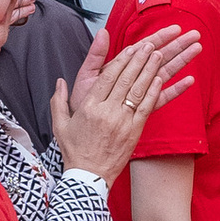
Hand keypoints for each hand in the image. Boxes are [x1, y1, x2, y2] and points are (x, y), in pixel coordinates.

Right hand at [54, 25, 194, 184]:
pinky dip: (155, 92)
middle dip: (138, 60)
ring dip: (150, 70)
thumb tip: (59, 82)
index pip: (107, 77)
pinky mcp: (134, 132)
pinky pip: (147, 108)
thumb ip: (58, 101)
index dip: (121, 60)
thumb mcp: (60, 124)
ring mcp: (122, 122)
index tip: (130, 47)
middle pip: (125, 80)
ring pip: (138, 91)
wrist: (88, 176)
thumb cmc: (74, 150)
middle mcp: (107, 112)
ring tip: (158, 54)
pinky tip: (161, 78)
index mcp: (89, 107)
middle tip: (149, 44)